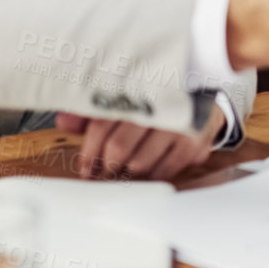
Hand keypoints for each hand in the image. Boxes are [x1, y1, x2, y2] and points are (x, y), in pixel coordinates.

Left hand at [56, 103, 223, 180]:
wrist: (205, 96)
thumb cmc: (158, 99)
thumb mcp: (124, 97)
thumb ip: (93, 110)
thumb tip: (63, 121)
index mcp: (137, 91)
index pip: (102, 125)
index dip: (89, 151)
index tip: (85, 167)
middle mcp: (159, 108)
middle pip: (119, 147)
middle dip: (106, 166)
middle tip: (103, 172)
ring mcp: (180, 127)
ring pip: (140, 164)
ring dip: (127, 172)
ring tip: (124, 169)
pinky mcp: (195, 144)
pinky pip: (164, 172)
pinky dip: (150, 176)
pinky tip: (146, 169)